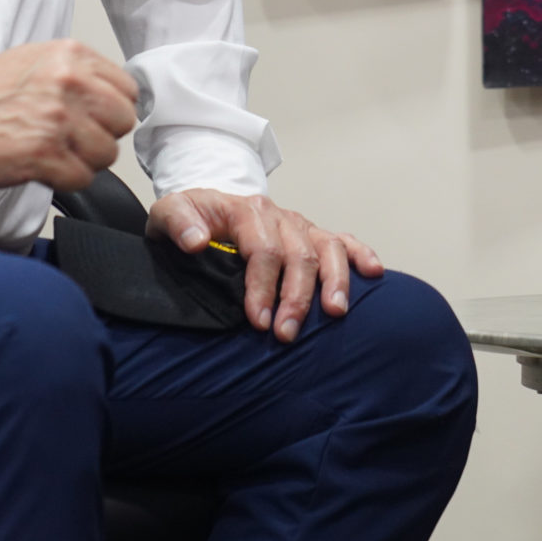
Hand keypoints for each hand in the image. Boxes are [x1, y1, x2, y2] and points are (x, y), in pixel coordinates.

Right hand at [0, 39, 138, 190]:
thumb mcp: (32, 61)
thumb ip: (74, 71)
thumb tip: (108, 92)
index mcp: (71, 55)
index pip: (128, 88)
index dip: (111, 109)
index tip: (94, 118)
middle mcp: (70, 81)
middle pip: (123, 121)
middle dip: (102, 135)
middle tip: (73, 139)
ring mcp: (59, 118)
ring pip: (107, 153)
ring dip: (83, 161)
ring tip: (53, 153)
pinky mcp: (46, 153)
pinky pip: (83, 178)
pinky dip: (65, 180)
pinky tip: (43, 168)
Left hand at [149, 189, 382, 342]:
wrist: (205, 206)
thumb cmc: (188, 219)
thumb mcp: (168, 215)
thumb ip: (178, 223)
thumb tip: (196, 242)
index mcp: (247, 211)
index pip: (262, 250)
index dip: (262, 287)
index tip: (258, 321)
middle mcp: (279, 217)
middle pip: (299, 255)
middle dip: (296, 297)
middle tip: (286, 335)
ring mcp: (299, 225)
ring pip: (327, 249)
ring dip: (334, 282)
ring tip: (335, 313)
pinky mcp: (311, 234)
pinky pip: (342, 240)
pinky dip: (360, 254)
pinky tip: (374, 273)